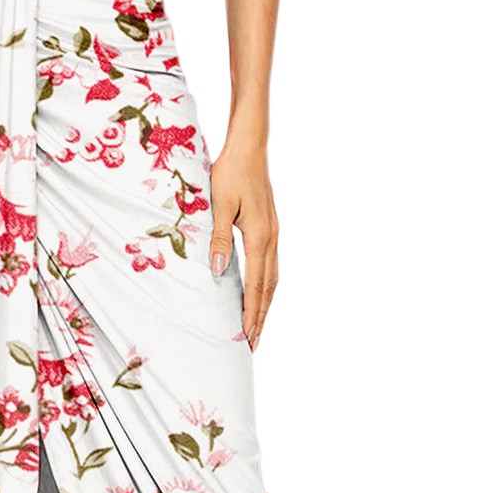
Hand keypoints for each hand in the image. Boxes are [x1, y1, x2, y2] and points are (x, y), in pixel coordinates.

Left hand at [208, 140, 278, 348]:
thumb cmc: (230, 173)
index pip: (255, 286)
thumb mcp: (219, 206)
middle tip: (253, 344)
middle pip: (268, 289)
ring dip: (265, 305)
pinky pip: (271, 267)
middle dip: (261, 318)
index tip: (246, 337)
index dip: (251, 314)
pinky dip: (266, 287)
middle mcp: (271, 240)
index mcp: (259, 237)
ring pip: (272, 279)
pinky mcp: (270, 229)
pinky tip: (259, 294)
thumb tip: (218, 272)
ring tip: (257, 327)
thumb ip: (219, 240)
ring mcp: (274, 234)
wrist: (250, 148)